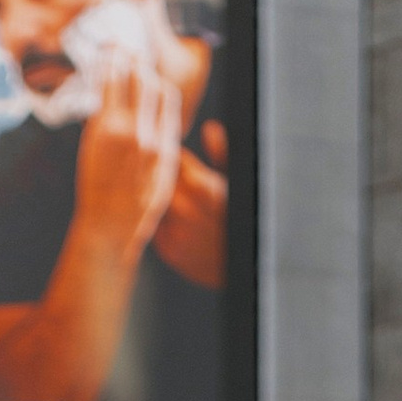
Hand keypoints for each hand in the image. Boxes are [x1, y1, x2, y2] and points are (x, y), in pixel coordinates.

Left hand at [73, 53, 182, 264]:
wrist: (108, 231)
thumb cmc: (130, 214)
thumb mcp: (159, 184)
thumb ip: (160, 154)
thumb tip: (157, 138)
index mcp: (167, 146)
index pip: (167, 98)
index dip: (156, 81)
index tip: (145, 74)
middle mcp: (151, 134)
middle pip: (151, 83)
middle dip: (140, 63)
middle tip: (127, 50)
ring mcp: (128, 130)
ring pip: (131, 78)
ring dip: (121, 57)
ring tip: (112, 45)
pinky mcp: (103, 130)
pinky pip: (107, 87)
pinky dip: (105, 68)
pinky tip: (100, 59)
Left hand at [154, 119, 228, 288]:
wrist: (245, 270)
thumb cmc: (247, 221)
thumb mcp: (241, 182)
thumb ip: (225, 153)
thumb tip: (209, 129)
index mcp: (205, 189)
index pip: (174, 159)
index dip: (174, 155)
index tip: (176, 153)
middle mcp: (186, 212)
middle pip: (159, 182)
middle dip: (164, 176)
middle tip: (173, 175)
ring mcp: (175, 234)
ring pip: (154, 205)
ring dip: (161, 199)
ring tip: (179, 200)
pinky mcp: (169, 252)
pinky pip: (156, 228)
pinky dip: (162, 222)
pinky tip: (178, 222)